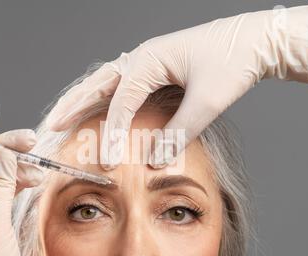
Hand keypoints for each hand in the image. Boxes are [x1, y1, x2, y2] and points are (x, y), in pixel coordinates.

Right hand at [47, 3, 307, 168]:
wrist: (256, 41)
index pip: (121, 100)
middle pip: (98, 83)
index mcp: (150, 59)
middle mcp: (143, 57)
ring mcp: (148, 61)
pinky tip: (98, 111)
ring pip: (105, 82)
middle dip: (73, 105)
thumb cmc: (234, 62)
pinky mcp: (156, 69)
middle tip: (52, 125)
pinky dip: (104, 99)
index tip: (106, 160)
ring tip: (62, 117)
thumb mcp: (208, 100)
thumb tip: (155, 161)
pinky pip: (122, 85)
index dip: (112, 131)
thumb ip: (180, 131)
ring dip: (83, 100)